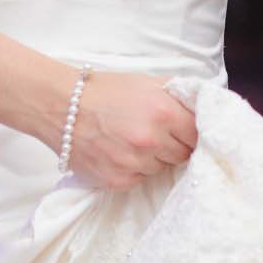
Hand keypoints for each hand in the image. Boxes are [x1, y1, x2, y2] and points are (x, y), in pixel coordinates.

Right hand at [63, 71, 197, 189]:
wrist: (60, 106)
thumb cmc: (104, 91)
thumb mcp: (145, 82)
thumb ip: (177, 95)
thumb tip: (202, 106)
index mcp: (163, 112)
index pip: (198, 135)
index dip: (191, 131)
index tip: (184, 130)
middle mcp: (151, 140)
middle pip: (183, 155)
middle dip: (173, 145)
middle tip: (155, 133)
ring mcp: (134, 163)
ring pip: (161, 168)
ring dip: (153, 158)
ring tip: (132, 140)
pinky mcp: (118, 181)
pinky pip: (140, 179)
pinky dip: (134, 168)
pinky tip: (119, 152)